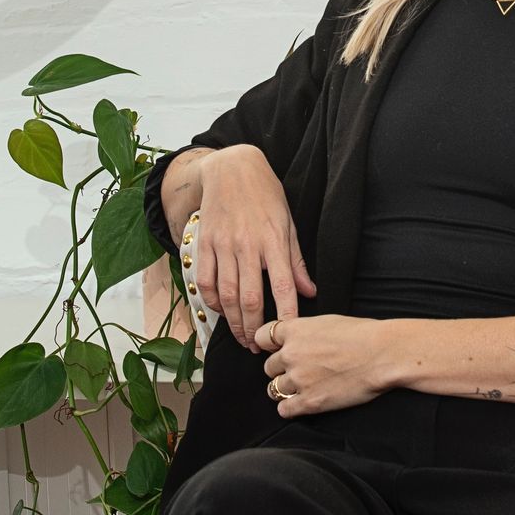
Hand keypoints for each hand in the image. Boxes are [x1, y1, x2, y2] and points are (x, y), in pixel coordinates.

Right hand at [185, 145, 315, 352]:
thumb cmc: (266, 195)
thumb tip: (309, 292)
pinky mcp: (204, 244)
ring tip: (241, 337)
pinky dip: (212, 302)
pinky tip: (221, 311)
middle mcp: (247, 245)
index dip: (285, 314)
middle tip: (258, 347)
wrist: (231, 167)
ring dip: (233, 322)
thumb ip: (296, 262)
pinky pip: (206, 281)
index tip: (288, 334)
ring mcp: (222, 245)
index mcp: (273, 240)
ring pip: (226, 295)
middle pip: (249, 298)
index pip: (282, 286)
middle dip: (254, 329)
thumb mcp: (288, 223)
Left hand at [255, 313, 391, 416]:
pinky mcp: (309, 402)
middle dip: (281, 369)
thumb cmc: (364, 335)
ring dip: (285, 390)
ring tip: (302, 387)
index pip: (262, 337)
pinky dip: (290, 408)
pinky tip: (301, 403)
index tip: (276, 350)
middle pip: (268, 367)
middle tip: (300, 370)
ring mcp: (298, 379)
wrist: (383, 355)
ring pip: (273, 389)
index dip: (269, 345)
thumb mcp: (327, 322)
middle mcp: (290, 355)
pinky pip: (284, 410)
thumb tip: (298, 340)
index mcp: (294, 331)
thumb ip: (305, 332)